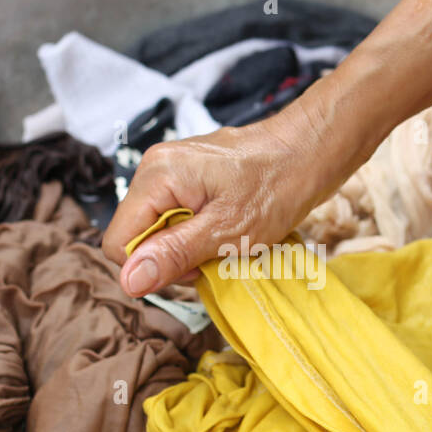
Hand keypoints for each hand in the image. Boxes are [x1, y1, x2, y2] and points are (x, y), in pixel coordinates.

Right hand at [102, 109, 330, 296]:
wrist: (313, 150)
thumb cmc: (278, 186)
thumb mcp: (225, 232)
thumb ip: (172, 255)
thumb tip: (128, 281)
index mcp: (156, 176)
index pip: (118, 242)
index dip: (151, 265)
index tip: (194, 263)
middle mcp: (155, 168)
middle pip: (138, 236)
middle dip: (174, 255)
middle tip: (218, 250)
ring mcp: (172, 170)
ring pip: (160, 229)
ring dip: (191, 245)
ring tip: (228, 237)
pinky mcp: (189, 176)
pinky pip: (178, 217)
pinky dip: (201, 231)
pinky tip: (229, 226)